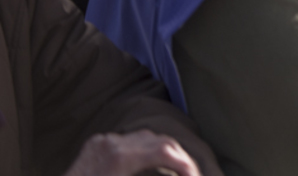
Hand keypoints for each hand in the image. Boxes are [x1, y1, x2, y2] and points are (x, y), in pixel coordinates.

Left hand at [63, 130, 200, 175]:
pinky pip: (126, 139)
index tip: (194, 175)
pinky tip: (148, 161)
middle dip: (179, 156)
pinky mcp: (94, 144)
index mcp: (119, 158)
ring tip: (175, 167)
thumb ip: (151, 175)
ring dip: (163, 149)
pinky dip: (143, 148)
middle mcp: (111, 143)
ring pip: (145, 136)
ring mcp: (102, 141)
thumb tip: (182, 173)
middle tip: (191, 172)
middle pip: (159, 140)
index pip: (164, 150)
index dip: (185, 162)